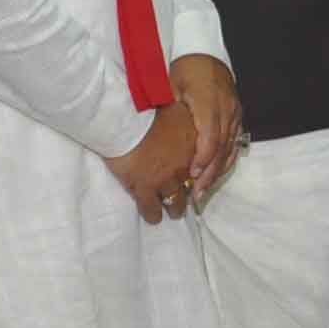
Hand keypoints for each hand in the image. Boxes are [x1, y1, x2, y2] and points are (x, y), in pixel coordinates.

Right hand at [105, 104, 199, 223]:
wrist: (126, 120)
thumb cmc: (149, 110)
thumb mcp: (177, 111)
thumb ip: (185, 121)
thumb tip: (185, 121)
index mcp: (193, 146)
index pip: (203, 166)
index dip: (200, 174)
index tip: (198, 179)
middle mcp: (184, 165)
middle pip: (191, 186)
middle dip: (189, 195)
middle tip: (187, 200)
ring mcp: (165, 179)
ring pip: (174, 201)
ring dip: (175, 207)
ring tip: (174, 211)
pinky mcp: (144, 188)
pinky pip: (151, 208)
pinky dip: (153, 214)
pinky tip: (154, 217)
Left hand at [171, 54, 243, 198]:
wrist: (203, 50)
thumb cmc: (181, 67)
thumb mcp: (168, 81)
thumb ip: (162, 105)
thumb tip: (147, 129)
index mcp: (209, 99)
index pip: (210, 133)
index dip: (203, 156)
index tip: (192, 175)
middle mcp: (227, 107)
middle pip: (222, 145)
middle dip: (210, 172)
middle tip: (197, 194)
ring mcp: (235, 111)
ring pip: (230, 146)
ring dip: (218, 170)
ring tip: (204, 191)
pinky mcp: (237, 114)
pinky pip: (235, 141)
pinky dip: (227, 160)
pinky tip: (216, 174)